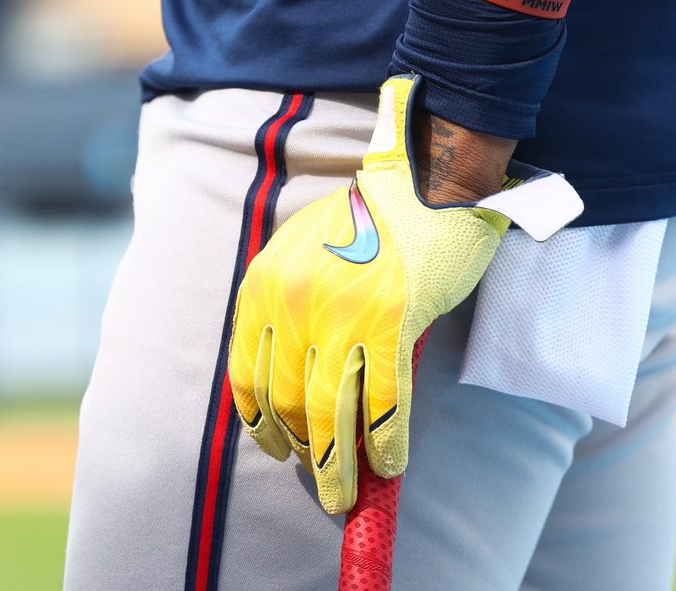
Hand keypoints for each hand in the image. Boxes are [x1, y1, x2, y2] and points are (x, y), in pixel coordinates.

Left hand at [227, 75, 510, 513]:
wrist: (429, 180)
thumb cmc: (371, 218)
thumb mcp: (303, 252)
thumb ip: (287, 303)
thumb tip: (294, 376)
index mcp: (264, 286)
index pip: (247, 376)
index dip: (263, 425)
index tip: (278, 450)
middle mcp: (292, 304)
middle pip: (288, 404)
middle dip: (304, 456)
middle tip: (323, 484)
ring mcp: (342, 315)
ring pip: (331, 416)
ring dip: (338, 468)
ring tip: (347, 495)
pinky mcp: (392, 323)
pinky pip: (384, 402)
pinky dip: (386, 443)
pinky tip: (392, 464)